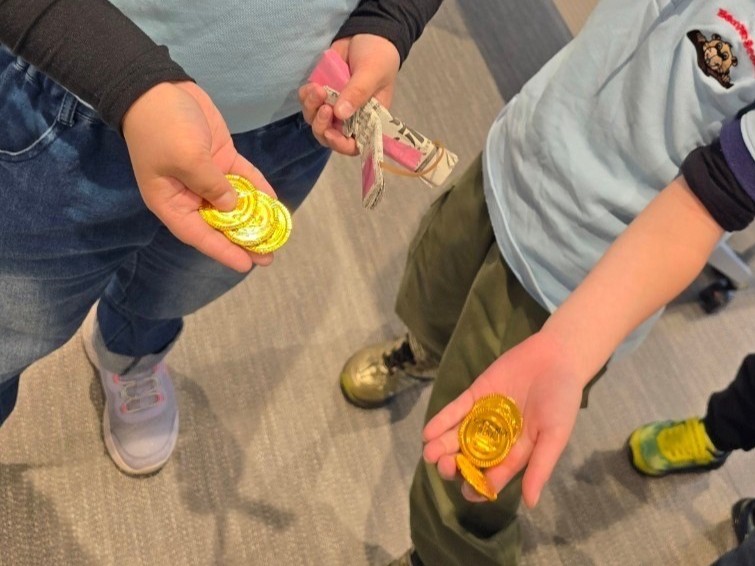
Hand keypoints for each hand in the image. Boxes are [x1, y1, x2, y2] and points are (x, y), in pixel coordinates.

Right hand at [122, 81, 276, 272]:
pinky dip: (258, 189)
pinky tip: (274, 201)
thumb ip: (212, 186)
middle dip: (244, 239)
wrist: (157, 87)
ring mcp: (207, 176)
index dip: (222, 251)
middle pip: (220, 224)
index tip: (245, 265)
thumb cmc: (163, 127)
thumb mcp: (187, 159)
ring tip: (277, 234)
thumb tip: (234, 207)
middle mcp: (189, 194)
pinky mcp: (221, 158)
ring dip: (255, 217)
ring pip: (235, 203)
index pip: (199, 235)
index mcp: (171, 202)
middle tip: (268, 255)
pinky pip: (243, 178)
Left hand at [299, 34, 399, 154]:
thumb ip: (357, 93)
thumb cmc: (379, 56)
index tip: (330, 133)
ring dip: (312, 109)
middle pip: (328, 136)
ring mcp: (334, 106)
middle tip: (323, 107)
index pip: (354, 145)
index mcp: (368, 120)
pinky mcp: (321, 94)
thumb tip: (340, 114)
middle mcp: (350, 118)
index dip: (340, 144)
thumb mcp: (372, 73)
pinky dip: (305, 97)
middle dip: (321, 126)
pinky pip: (307, 104)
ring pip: (315, 121)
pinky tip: (312, 84)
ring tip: (317, 89)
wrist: (367, 33)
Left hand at [422, 330, 583, 507]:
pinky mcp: (475, 395)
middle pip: (470, 457)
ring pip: (458, 436)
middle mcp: (496, 438)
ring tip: (430, 453)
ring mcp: (483, 416)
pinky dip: (441, 421)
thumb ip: (540, 466)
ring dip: (442, 445)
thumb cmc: (561, 399)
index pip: (493, 475)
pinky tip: (428, 432)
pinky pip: (456, 410)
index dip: (479, 485)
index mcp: (516, 452)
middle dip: (455, 465)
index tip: (466, 492)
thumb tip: (531, 504)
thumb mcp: (555, 435)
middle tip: (446, 466)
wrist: (557, 357)